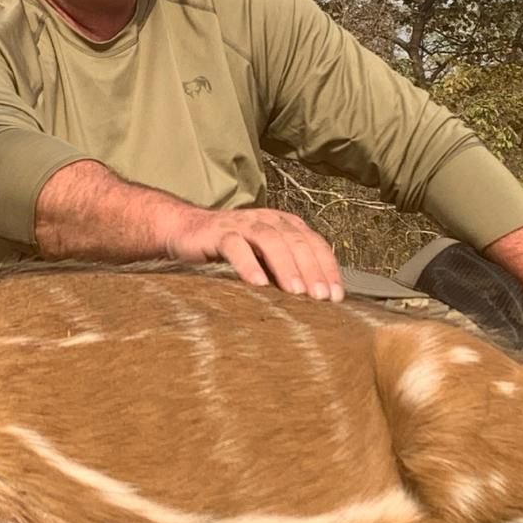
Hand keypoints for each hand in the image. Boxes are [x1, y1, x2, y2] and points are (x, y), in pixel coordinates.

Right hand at [164, 207, 344, 301]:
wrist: (186, 230)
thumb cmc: (231, 249)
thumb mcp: (264, 257)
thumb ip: (286, 269)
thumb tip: (316, 301)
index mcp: (285, 225)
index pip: (315, 243)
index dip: (327, 269)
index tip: (336, 297)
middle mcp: (267, 220)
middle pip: (296, 242)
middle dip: (311, 271)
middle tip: (321, 298)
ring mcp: (242, 225)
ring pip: (270, 241)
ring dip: (286, 267)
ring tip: (295, 293)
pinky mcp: (218, 233)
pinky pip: (236, 246)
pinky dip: (248, 264)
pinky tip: (257, 283)